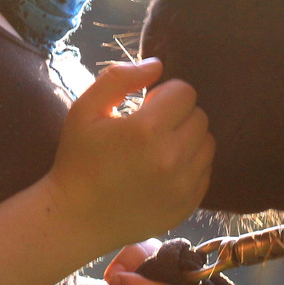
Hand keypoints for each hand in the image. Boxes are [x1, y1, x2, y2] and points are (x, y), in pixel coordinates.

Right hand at [44, 58, 213, 254]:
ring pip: (207, 143)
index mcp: (147, 129)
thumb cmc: (78, 159)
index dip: (165, 94)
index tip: (146, 106)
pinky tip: (163, 170)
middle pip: (199, 116)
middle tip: (151, 127)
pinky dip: (190, 165)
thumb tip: (157, 65)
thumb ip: (119, 78)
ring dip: (187, 139)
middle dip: (178, 114)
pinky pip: (206, 171)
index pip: (185, 92)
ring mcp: (183, 185)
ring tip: (159, 148)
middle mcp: (172, 157)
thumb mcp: (85, 109)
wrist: (76, 218)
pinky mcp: (188, 205)